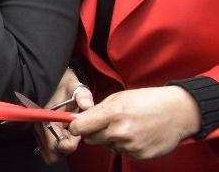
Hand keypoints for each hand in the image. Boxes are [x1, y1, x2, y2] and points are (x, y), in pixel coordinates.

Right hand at [35, 67, 92, 163]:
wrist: (51, 79)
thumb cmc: (63, 83)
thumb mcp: (74, 85)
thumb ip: (82, 95)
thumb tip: (87, 105)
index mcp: (46, 117)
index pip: (56, 146)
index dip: (69, 144)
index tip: (77, 133)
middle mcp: (39, 127)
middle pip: (52, 155)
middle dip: (65, 149)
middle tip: (74, 135)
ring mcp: (38, 131)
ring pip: (50, 154)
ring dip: (62, 148)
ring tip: (70, 134)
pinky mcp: (40, 133)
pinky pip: (49, 150)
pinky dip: (58, 146)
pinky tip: (65, 133)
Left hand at [70, 86, 200, 159]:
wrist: (177, 113)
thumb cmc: (146, 101)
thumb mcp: (118, 98)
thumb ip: (97, 110)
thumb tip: (79, 119)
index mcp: (112, 114)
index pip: (80, 127)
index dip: (75, 126)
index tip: (76, 124)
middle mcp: (120, 132)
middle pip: (91, 139)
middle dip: (92, 132)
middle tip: (104, 123)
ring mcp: (131, 145)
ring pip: (107, 146)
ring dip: (111, 139)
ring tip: (126, 126)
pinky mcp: (141, 155)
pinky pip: (123, 152)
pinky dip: (125, 145)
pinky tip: (136, 134)